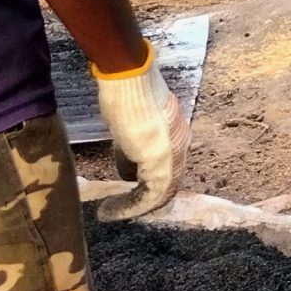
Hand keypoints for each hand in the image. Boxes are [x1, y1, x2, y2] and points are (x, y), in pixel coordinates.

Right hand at [95, 50, 190, 217]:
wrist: (128, 78)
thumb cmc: (125, 93)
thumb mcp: (128, 126)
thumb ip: (131, 148)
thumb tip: (127, 170)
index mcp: (176, 134)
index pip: (166, 167)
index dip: (147, 184)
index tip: (127, 193)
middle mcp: (181, 146)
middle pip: (166, 183)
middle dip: (143, 200)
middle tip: (120, 209)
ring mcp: (174, 155)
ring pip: (159, 193)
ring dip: (133, 207)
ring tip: (110, 212)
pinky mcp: (162, 163)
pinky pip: (150, 195)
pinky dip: (129, 206)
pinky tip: (110, 210)